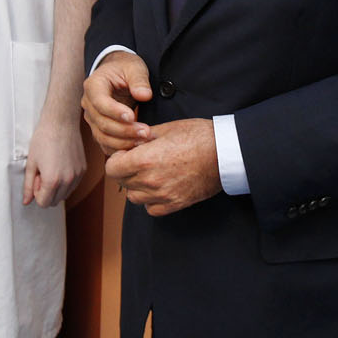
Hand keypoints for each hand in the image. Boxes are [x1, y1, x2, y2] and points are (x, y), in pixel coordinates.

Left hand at [23, 114, 86, 207]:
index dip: (36, 193)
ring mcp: (77, 176)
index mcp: (52, 180)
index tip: (36, 178)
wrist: (61, 123)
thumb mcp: (31, 163)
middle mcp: (68, 181)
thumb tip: (26, 201)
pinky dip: (66, 181)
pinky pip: (73, 185)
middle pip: (54, 202)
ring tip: (52, 168)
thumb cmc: (44, 139)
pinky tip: (60, 165)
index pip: (43, 203)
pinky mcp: (83, 170)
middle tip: (43, 173)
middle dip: (46, 192)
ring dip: (57, 188)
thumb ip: (28, 185)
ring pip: (65, 195)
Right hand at [81, 50, 152, 155]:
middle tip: (146, 132)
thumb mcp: (134, 67)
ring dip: (123, 142)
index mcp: (93, 85)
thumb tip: (144, 95)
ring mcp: (92, 119)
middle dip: (124, 130)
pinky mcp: (98, 130)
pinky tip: (136, 146)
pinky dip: (120, 148)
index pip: (100, 102)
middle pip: (102, 123)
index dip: (115, 111)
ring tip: (143, 139)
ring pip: (102, 137)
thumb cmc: (126, 69)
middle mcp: (88, 104)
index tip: (132, 116)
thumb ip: (139, 80)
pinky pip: (105, 144)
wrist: (118, 75)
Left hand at [103, 118, 221, 215]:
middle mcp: (150, 181)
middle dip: (125, 170)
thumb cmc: (198, 136)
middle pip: (121, 182)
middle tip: (139, 160)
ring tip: (150, 173)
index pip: (112, 168)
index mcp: (144, 160)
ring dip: (137, 186)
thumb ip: (142, 137)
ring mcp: (163, 195)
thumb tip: (129, 141)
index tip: (126, 153)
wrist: (225, 153)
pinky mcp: (175, 204)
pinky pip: (151, 208)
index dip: (116, 159)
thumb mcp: (166, 128)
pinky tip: (160, 186)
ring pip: (134, 197)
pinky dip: (151, 200)